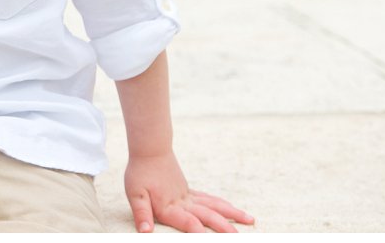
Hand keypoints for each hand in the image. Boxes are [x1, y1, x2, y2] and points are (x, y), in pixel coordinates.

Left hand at [125, 151, 253, 232]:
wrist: (150, 149)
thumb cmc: (140, 172)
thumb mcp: (135, 194)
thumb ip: (141, 213)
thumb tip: (145, 231)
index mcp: (169, 206)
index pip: (187, 222)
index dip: (199, 232)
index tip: (212, 239)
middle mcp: (183, 202)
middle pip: (208, 215)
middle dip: (224, 227)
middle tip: (239, 236)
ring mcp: (188, 195)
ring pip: (214, 205)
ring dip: (231, 213)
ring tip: (249, 219)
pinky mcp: (189, 190)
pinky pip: (209, 198)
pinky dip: (221, 204)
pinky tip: (230, 208)